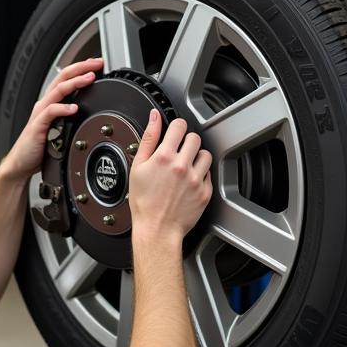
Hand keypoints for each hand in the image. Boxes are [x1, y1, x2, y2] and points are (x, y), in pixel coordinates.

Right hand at [1, 58, 104, 180]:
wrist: (21, 162)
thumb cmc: (40, 147)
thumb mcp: (59, 128)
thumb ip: (70, 117)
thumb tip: (88, 111)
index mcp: (50, 102)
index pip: (66, 78)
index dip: (81, 68)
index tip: (96, 64)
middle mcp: (45, 104)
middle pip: (62, 78)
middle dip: (81, 68)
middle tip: (97, 63)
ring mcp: (40, 113)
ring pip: (58, 90)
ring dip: (75, 82)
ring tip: (89, 78)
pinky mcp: (38, 126)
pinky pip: (50, 112)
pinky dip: (62, 108)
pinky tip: (74, 108)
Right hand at [129, 113, 212, 239]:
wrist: (157, 229)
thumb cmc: (144, 203)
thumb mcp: (137, 167)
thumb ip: (148, 138)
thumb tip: (153, 117)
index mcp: (164, 157)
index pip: (179, 126)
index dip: (176, 127)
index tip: (174, 132)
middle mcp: (182, 166)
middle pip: (194, 138)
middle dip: (186, 141)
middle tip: (179, 151)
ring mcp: (196, 179)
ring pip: (205, 154)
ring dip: (197, 156)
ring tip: (186, 165)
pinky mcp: (205, 191)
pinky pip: (209, 173)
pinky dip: (201, 174)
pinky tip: (189, 180)